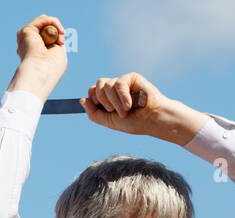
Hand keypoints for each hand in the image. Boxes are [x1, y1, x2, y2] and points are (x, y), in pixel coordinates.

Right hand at [9, 15, 66, 100]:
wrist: (40, 73)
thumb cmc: (50, 70)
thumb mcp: (58, 53)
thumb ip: (56, 40)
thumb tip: (54, 30)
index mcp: (35, 51)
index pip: (47, 34)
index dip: (57, 35)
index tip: (63, 42)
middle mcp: (28, 44)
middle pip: (45, 26)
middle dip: (57, 30)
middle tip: (62, 40)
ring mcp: (26, 37)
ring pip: (44, 21)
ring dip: (56, 27)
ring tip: (60, 38)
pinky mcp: (25, 31)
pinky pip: (43, 19)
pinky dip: (54, 23)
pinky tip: (58, 32)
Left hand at [82, 72, 207, 145]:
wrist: (153, 120)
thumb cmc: (134, 122)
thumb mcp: (109, 121)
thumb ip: (93, 113)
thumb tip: (82, 100)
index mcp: (108, 98)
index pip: (92, 91)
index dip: (94, 99)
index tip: (104, 109)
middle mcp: (114, 88)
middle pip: (97, 86)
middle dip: (103, 101)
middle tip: (114, 111)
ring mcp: (123, 82)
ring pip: (106, 85)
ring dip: (114, 102)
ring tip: (125, 111)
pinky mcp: (131, 78)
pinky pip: (118, 83)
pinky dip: (122, 97)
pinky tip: (130, 104)